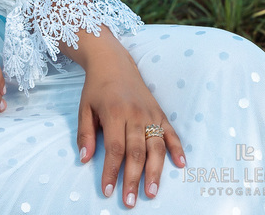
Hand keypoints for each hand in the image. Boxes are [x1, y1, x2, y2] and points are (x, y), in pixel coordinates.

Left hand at [72, 34, 186, 207]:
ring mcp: (151, 114)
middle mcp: (135, 115)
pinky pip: (172, 134)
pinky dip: (177, 149)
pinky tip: (180, 165)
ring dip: (155, 172)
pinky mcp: (161, 113)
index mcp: (114, 114)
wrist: (113, 62)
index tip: (108, 190)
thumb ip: (85, 134)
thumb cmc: (96, 88)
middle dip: (133, 179)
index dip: (112, 171)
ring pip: (156, 147)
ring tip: (151, 192)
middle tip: (130, 201)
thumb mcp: (84, 108)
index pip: (115, 149)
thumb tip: (84, 159)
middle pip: (136, 153)